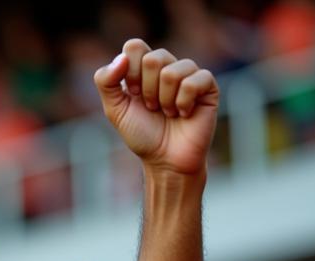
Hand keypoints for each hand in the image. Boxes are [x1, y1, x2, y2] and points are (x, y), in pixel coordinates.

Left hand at [95, 39, 218, 176]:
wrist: (164, 160)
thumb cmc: (141, 135)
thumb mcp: (115, 110)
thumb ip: (106, 83)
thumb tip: (121, 58)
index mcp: (144, 68)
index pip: (134, 46)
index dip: (129, 73)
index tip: (132, 95)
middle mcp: (167, 66)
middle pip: (153, 59)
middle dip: (147, 91)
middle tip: (151, 108)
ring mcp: (189, 74)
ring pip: (172, 72)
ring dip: (164, 101)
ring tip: (167, 114)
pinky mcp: (208, 85)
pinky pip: (193, 81)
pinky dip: (183, 103)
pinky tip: (184, 114)